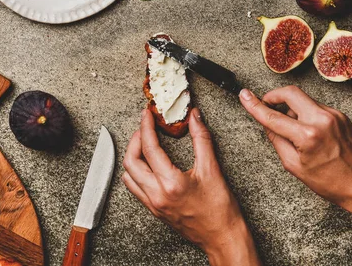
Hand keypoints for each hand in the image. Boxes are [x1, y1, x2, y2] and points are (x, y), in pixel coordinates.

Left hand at [122, 108, 260, 265]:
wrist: (223, 238)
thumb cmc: (221, 209)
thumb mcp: (212, 169)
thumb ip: (201, 138)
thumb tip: (194, 117)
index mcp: (170, 183)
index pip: (149, 148)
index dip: (146, 126)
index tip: (147, 114)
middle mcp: (157, 195)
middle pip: (131, 161)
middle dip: (136, 139)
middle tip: (145, 126)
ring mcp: (153, 204)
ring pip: (129, 175)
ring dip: (133, 156)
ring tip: (144, 142)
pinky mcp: (154, 210)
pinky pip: (135, 188)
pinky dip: (135, 171)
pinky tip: (147, 163)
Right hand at [240, 86, 351, 228]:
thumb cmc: (331, 181)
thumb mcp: (294, 165)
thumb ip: (276, 140)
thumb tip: (266, 122)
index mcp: (308, 136)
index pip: (273, 116)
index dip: (254, 105)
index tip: (244, 96)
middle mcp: (321, 120)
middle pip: (290, 92)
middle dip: (274, 96)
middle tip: (267, 105)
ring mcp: (333, 115)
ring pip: (302, 99)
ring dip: (291, 107)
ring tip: (292, 128)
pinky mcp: (340, 115)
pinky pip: (315, 106)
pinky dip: (305, 113)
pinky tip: (306, 130)